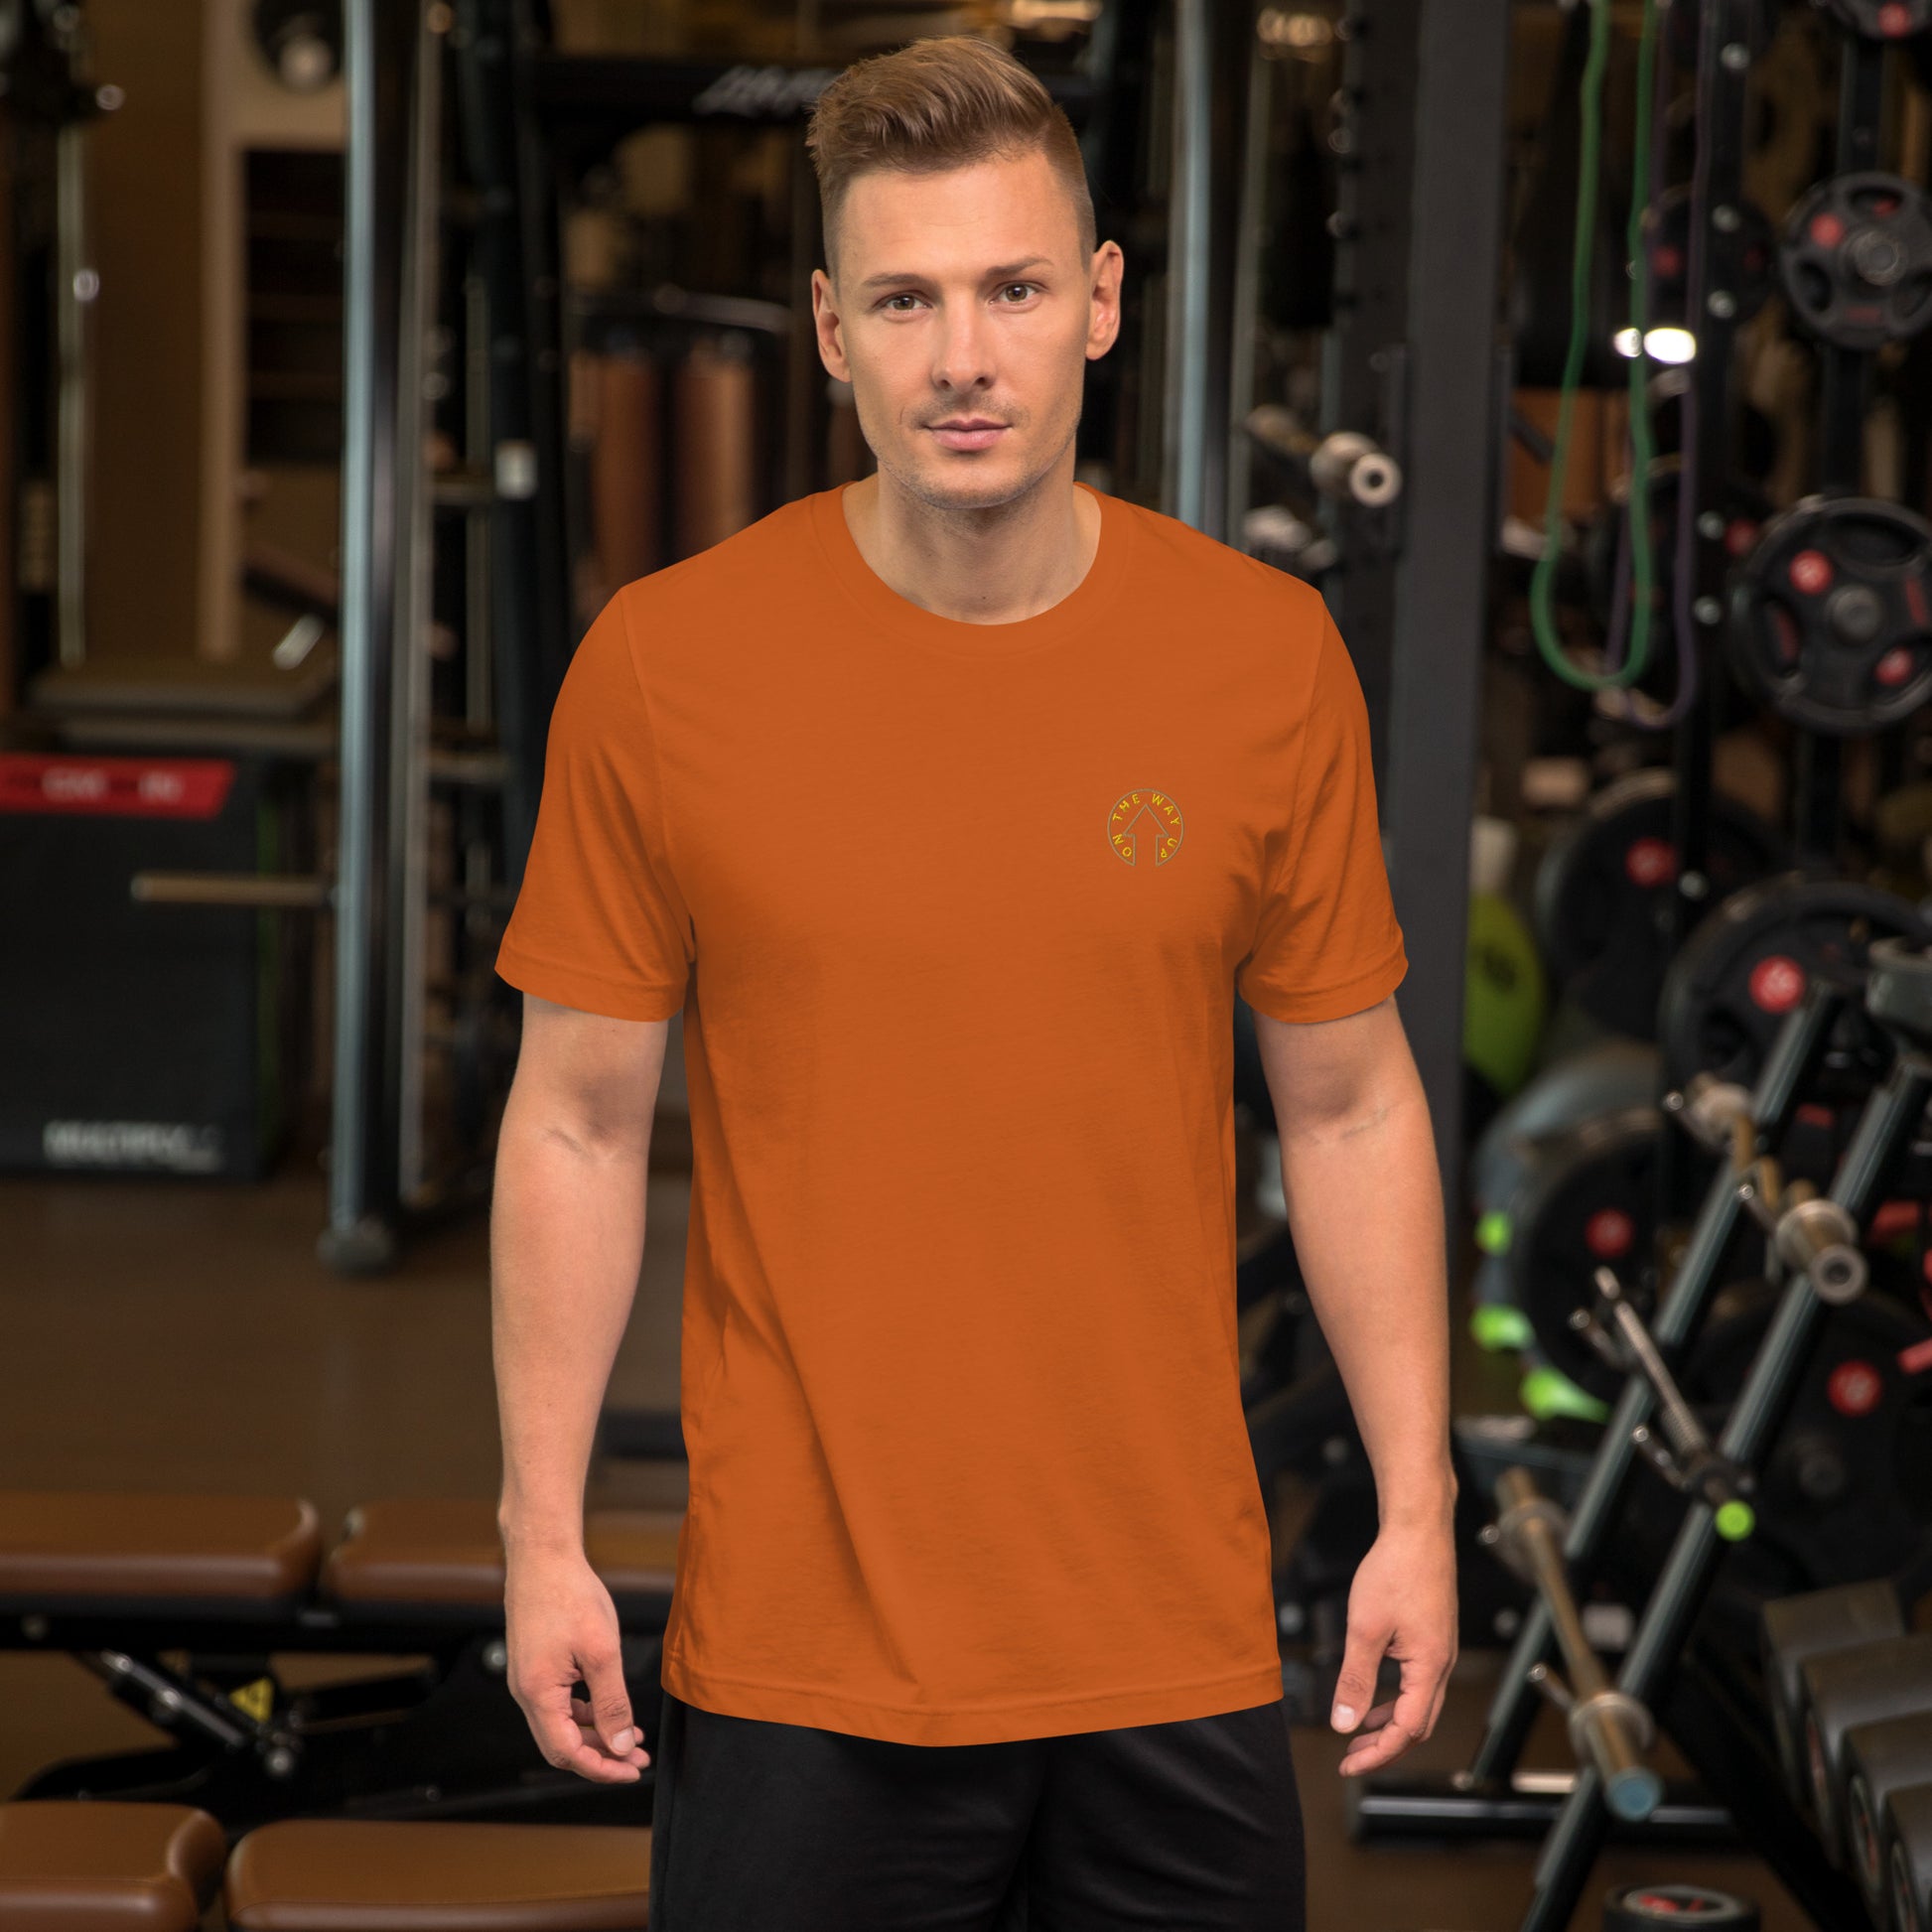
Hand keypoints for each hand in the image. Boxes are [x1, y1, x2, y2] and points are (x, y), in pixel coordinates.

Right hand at [504, 1544, 649, 1781]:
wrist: (543, 1556)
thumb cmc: (570, 1595)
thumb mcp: (601, 1652)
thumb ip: (612, 1703)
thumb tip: (620, 1745)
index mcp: (538, 1694)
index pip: (567, 1753)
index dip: (601, 1767)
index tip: (631, 1770)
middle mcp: (525, 1693)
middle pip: (562, 1745)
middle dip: (601, 1755)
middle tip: (637, 1758)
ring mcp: (528, 1679)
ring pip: (561, 1725)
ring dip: (595, 1734)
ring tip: (631, 1735)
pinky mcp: (534, 1666)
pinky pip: (558, 1704)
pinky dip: (585, 1712)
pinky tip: (610, 1709)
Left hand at [1330, 1518, 1457, 1776]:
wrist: (1418, 1529)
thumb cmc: (1395, 1570)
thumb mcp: (1365, 1628)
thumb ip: (1355, 1679)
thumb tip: (1344, 1723)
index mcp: (1429, 1667)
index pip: (1407, 1730)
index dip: (1377, 1753)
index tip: (1348, 1765)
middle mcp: (1441, 1664)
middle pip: (1418, 1725)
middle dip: (1385, 1746)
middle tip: (1351, 1757)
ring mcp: (1440, 1651)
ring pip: (1419, 1705)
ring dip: (1390, 1724)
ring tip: (1358, 1733)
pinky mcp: (1433, 1638)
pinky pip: (1417, 1683)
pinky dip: (1395, 1699)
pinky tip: (1373, 1695)